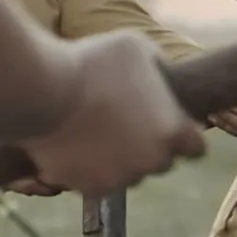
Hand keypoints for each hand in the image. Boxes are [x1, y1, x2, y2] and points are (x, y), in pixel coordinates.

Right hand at [16, 31, 206, 197]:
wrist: (39, 90)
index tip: (171, 125)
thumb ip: (160, 68)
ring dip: (120, 159)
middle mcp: (152, 162)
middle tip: (127, 123)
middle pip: (161, 162)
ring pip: (128, 173)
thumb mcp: (137, 48)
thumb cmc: (92, 62)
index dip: (184, 136)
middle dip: (150, 147)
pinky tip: (76, 145)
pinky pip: (96, 181)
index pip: (196, 149)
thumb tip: (166, 77)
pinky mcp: (86, 188)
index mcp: (173, 131)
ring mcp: (119, 179)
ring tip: (96, 130)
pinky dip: (90, 169)